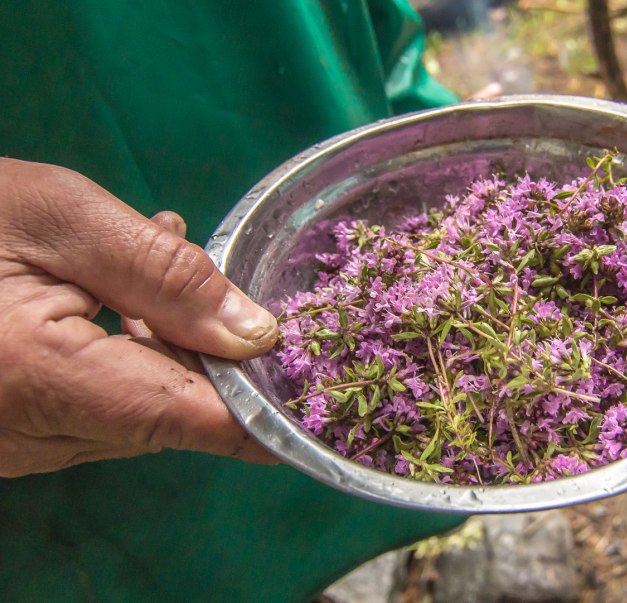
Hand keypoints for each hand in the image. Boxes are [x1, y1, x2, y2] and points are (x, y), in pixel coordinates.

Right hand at [0, 158, 278, 476]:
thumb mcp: (55, 218)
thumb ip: (162, 275)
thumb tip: (257, 333)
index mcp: (44, 381)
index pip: (192, 420)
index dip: (266, 409)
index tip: (322, 382)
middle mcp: (33, 437)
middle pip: (174, 414)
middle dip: (214, 352)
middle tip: (214, 273)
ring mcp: (20, 445)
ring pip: (141, 410)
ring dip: (168, 344)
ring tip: (154, 263)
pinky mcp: (16, 434)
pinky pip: (101, 407)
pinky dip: (127, 355)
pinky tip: (116, 294)